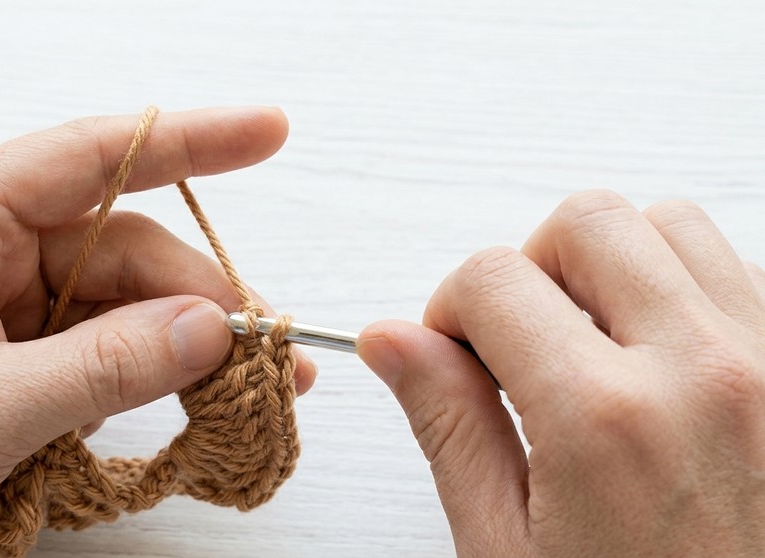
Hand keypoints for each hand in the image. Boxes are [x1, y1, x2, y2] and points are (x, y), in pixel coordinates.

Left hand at [0, 107, 315, 557]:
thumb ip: (103, 365)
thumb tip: (211, 329)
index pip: (92, 158)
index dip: (190, 139)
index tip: (268, 129)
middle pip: (125, 246)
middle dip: (201, 297)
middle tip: (268, 351)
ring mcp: (1, 299)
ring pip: (122, 300)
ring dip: (183, 344)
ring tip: (242, 391)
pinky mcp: (12, 349)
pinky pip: (101, 343)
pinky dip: (145, 373)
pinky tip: (175, 406)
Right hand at [358, 191, 764, 555]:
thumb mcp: (510, 551)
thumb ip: (450, 426)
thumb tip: (394, 342)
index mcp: (605, 419)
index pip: (492, 277)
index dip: (451, 310)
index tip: (457, 355)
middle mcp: (705, 371)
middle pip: (587, 222)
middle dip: (531, 269)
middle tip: (523, 344)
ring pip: (671, 226)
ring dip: (613, 268)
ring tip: (594, 348)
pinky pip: (739, 273)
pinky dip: (682, 293)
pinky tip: (658, 367)